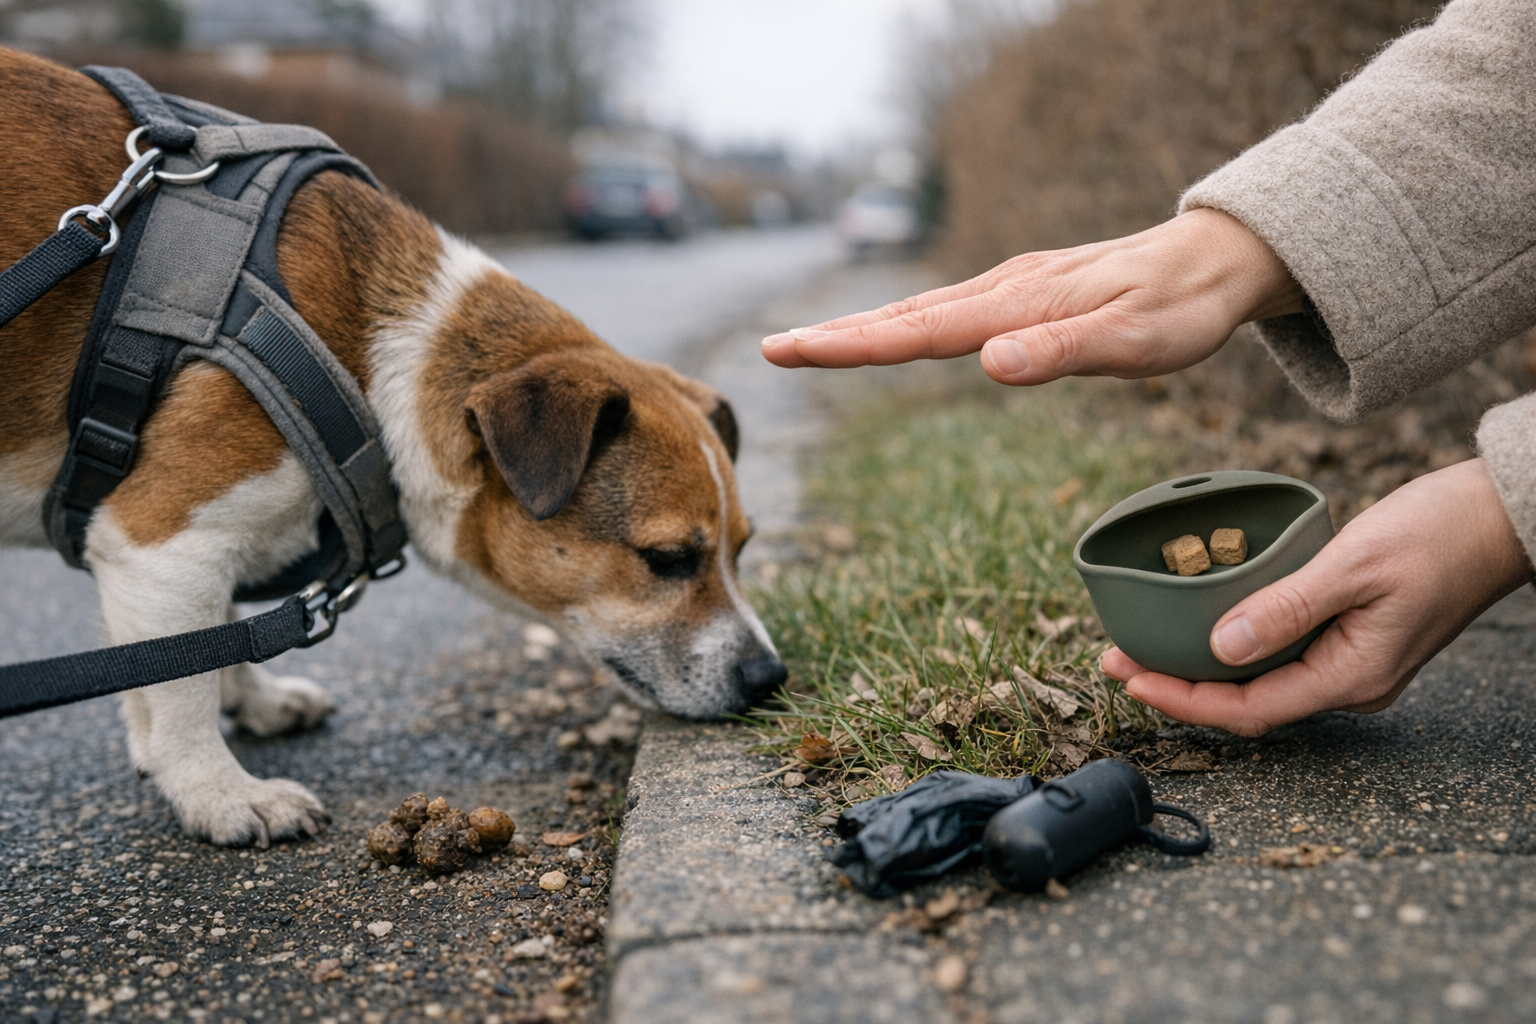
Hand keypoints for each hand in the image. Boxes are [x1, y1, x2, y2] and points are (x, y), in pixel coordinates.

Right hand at [761, 208, 1303, 384]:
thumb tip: (990, 363)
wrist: (1213, 260)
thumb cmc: (1177, 308)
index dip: (851, 345)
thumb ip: (1062, 352)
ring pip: (920, 310)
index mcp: (1016, 307)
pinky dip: (904, 321)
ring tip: (812, 345)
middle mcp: (1002, 292)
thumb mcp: (1134, 340)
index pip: (918, 331)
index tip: (792, 350)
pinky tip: (896, 330)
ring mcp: (1010, 289)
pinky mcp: (1022, 293)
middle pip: (903, 316)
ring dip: (862, 328)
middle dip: (835, 336)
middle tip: (773, 349)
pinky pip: (947, 309)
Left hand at [1102, 459, 1533, 735]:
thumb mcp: (1352, 566)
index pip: (1246, 710)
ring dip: (1200, 666)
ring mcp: (1351, 664)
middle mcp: (1348, 684)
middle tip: (1116, 657)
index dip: (1180, 699)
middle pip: (1246, 703)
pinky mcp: (1350, 639)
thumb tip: (1220, 648)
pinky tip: (1200, 622)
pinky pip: (1279, 655)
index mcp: (1349, 678)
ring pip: (1260, 681)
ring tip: (1143, 644)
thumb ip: (1285, 609)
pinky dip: (1233, 644)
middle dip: (1178, 685)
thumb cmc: (1437, 535)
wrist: (1501, 518)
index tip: (1128, 677)